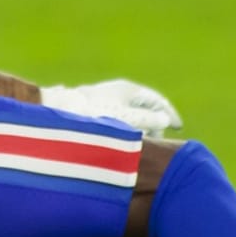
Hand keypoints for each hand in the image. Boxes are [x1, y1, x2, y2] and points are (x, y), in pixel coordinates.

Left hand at [41, 79, 182, 135]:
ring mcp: (104, 100)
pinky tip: (120, 145)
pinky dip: (123, 132)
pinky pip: (115, 122)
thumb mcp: (129, 118)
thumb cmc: (94, 115)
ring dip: (138, 130)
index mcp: (128, 89)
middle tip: (156, 142)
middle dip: (153, 125)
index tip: (177, 127)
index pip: (157, 100)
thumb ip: (150, 119)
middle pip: (143, 108)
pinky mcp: (92, 111)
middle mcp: (117, 92)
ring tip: (139, 146)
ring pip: (129, 116)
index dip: (169, 114)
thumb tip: (164, 120)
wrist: (58, 111)